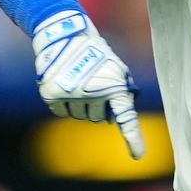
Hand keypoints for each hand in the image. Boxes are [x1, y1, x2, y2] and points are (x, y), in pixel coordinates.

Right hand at [32, 10, 144, 158]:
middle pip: (97, 118)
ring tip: (79, 81)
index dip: (133, 138)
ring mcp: (72, 95)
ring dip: (80, 105)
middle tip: (93, 85)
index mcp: (115, 86)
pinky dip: (64, 104)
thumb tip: (119, 119)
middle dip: (97, 107)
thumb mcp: (117, 69)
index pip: (126, 117)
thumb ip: (122, 92)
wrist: (67, 35)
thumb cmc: (96, 53)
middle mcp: (94, 93)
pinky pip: (62, 112)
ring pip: (79, 117)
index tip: (138, 155)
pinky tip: (65, 85)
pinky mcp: (53, 95)